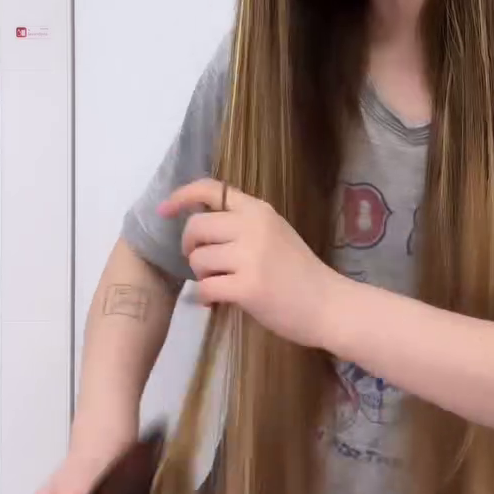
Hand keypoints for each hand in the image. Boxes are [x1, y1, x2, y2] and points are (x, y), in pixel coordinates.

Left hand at [159, 180, 340, 348]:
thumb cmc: (300, 272)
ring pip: (198, 259)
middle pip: (196, 226)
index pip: (211, 189)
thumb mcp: (275, 233)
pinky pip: (205, 287)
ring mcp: (251, 256)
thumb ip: (243, 225)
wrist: (328, 304)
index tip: (165, 211)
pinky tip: (220, 301)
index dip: (181, 196)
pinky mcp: (248, 286)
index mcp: (259, 210)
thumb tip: (199, 225)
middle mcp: (253, 226)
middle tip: (203, 263)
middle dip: (190, 247)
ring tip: (220, 284)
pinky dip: (206, 296)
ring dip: (202, 275)